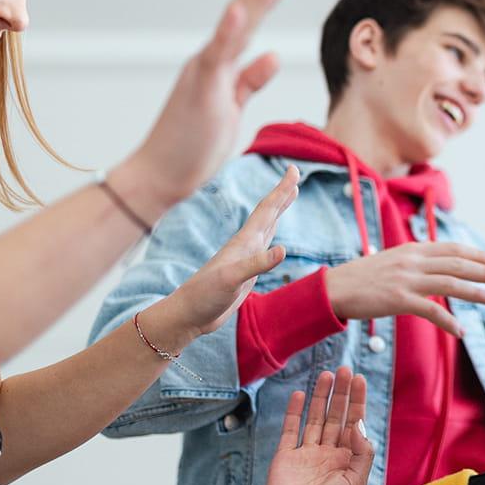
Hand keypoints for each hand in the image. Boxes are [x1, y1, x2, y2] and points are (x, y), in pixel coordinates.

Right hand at [116, 0, 298, 215]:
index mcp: (219, 65)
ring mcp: (205, 71)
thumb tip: (271, 56)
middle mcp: (211, 61)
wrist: (160, 174)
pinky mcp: (201, 88)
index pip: (248, 25)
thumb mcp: (231, 107)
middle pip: (243, 17)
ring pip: (234, 27)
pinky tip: (240, 10)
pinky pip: (217, 56)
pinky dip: (228, 31)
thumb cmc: (192, 146)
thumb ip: (250, 80)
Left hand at [165, 167, 298, 338]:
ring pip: (267, 226)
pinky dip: (273, 236)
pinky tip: (276, 239)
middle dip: (283, 193)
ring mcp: (246, 257)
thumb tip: (283, 249)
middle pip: (268, 212)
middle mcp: (246, 245)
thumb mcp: (231, 280)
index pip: (267, 210)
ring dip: (279, 210)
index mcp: (244, 242)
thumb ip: (256, 264)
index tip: (293, 170)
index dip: (281, 190)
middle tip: (295, 173)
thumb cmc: (205, 296)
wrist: (189, 314)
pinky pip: (265, 246)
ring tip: (290, 195)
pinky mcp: (246, 272)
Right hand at [263, 367, 374, 484]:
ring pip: (315, 419)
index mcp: (347, 460)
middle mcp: (327, 453)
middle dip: (341, 393)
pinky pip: (291, 431)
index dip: (357, 402)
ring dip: (321, 397)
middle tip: (345, 369)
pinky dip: (295, 412)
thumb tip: (360, 427)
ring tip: (327, 375)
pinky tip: (301, 395)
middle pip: (336, 416)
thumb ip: (361, 455)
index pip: (354, 423)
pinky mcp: (285, 458)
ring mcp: (306, 454)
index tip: (359, 380)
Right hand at [322, 242, 484, 336]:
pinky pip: (430, 311)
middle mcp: (412, 261)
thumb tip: (438, 265)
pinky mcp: (398, 300)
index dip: (477, 254)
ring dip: (476, 293)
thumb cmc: (362, 277)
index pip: (453, 248)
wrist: (333, 288)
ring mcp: (406, 279)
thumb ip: (416, 261)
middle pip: (458, 264)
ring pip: (451, 284)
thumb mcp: (392, 260)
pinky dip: (448, 321)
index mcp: (412, 249)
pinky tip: (460, 332)